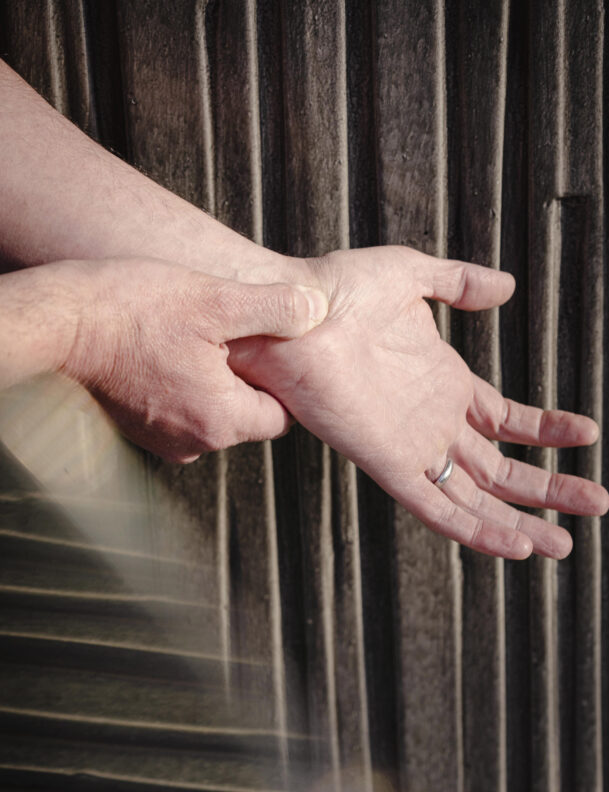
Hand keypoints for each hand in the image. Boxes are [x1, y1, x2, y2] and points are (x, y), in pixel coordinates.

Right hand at [61, 258, 327, 461]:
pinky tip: (166, 350)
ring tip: (192, 338)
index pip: (280, 417)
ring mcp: (162, 440)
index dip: (280, 380)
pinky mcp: (138, 430)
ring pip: (212, 413)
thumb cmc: (131, 311)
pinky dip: (181, 385)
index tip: (267, 347)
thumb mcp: (214, 300)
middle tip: (228, 333)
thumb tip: (317, 310)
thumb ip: (273, 309)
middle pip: (246, 416)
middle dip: (244, 378)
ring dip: (211, 381)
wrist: (58, 325)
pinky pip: (179, 411)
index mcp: (220, 420)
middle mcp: (193, 442)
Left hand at [227, 246, 608, 558]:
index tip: (588, 433)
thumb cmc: (335, 289)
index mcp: (443, 385)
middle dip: (550, 488)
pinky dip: (474, 529)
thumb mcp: (412, 276)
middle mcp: (432, 422)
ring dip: (522, 522)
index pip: (506, 420)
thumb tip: (508, 286)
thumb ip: (460, 283)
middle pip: (500, 469)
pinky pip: (435, 507)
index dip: (547, 430)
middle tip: (598, 502)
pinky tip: (515, 545)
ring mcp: (411, 446)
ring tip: (565, 545)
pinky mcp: (386, 462)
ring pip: (476, 498)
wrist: (287, 309)